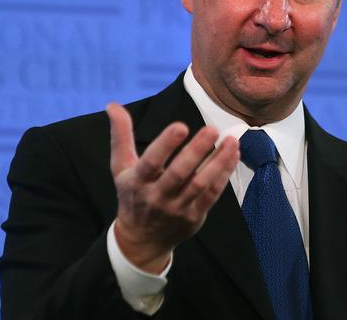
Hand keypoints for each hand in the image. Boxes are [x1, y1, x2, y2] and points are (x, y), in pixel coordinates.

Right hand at [106, 103, 239, 273]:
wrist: (141, 241)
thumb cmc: (133, 195)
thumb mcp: (121, 168)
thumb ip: (121, 135)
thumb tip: (113, 105)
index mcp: (137, 182)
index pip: (151, 161)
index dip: (165, 144)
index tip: (181, 126)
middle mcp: (157, 196)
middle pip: (179, 173)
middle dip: (197, 151)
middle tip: (212, 129)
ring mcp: (177, 208)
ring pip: (201, 184)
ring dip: (218, 162)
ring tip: (232, 141)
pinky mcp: (194, 216)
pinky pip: (212, 194)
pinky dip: (224, 174)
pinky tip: (233, 155)